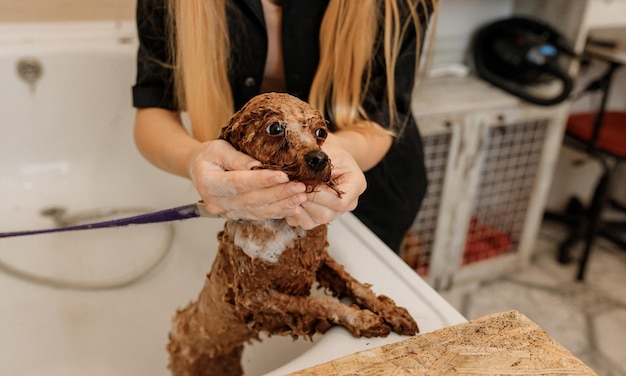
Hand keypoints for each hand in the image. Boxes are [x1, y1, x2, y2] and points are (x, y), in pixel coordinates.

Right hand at [188, 139, 307, 219]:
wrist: (199, 169)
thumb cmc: (209, 155)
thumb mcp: (218, 149)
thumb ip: (236, 158)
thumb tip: (257, 165)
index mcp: (209, 184)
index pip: (239, 183)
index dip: (262, 181)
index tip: (283, 176)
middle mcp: (217, 203)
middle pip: (252, 200)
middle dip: (278, 194)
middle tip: (300, 187)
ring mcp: (227, 212)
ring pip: (258, 211)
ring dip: (282, 204)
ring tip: (301, 196)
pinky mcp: (237, 216)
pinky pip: (259, 216)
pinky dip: (278, 212)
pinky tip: (293, 207)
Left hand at [286, 133, 366, 228]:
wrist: (331, 154)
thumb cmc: (331, 149)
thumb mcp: (328, 148)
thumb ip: (318, 159)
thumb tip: (300, 167)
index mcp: (356, 185)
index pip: (339, 202)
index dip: (318, 196)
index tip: (302, 185)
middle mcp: (348, 203)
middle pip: (326, 214)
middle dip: (305, 202)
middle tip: (290, 190)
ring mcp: (335, 212)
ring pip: (314, 221)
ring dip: (298, 208)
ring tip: (287, 194)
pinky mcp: (321, 216)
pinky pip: (306, 222)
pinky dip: (294, 214)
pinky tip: (287, 200)